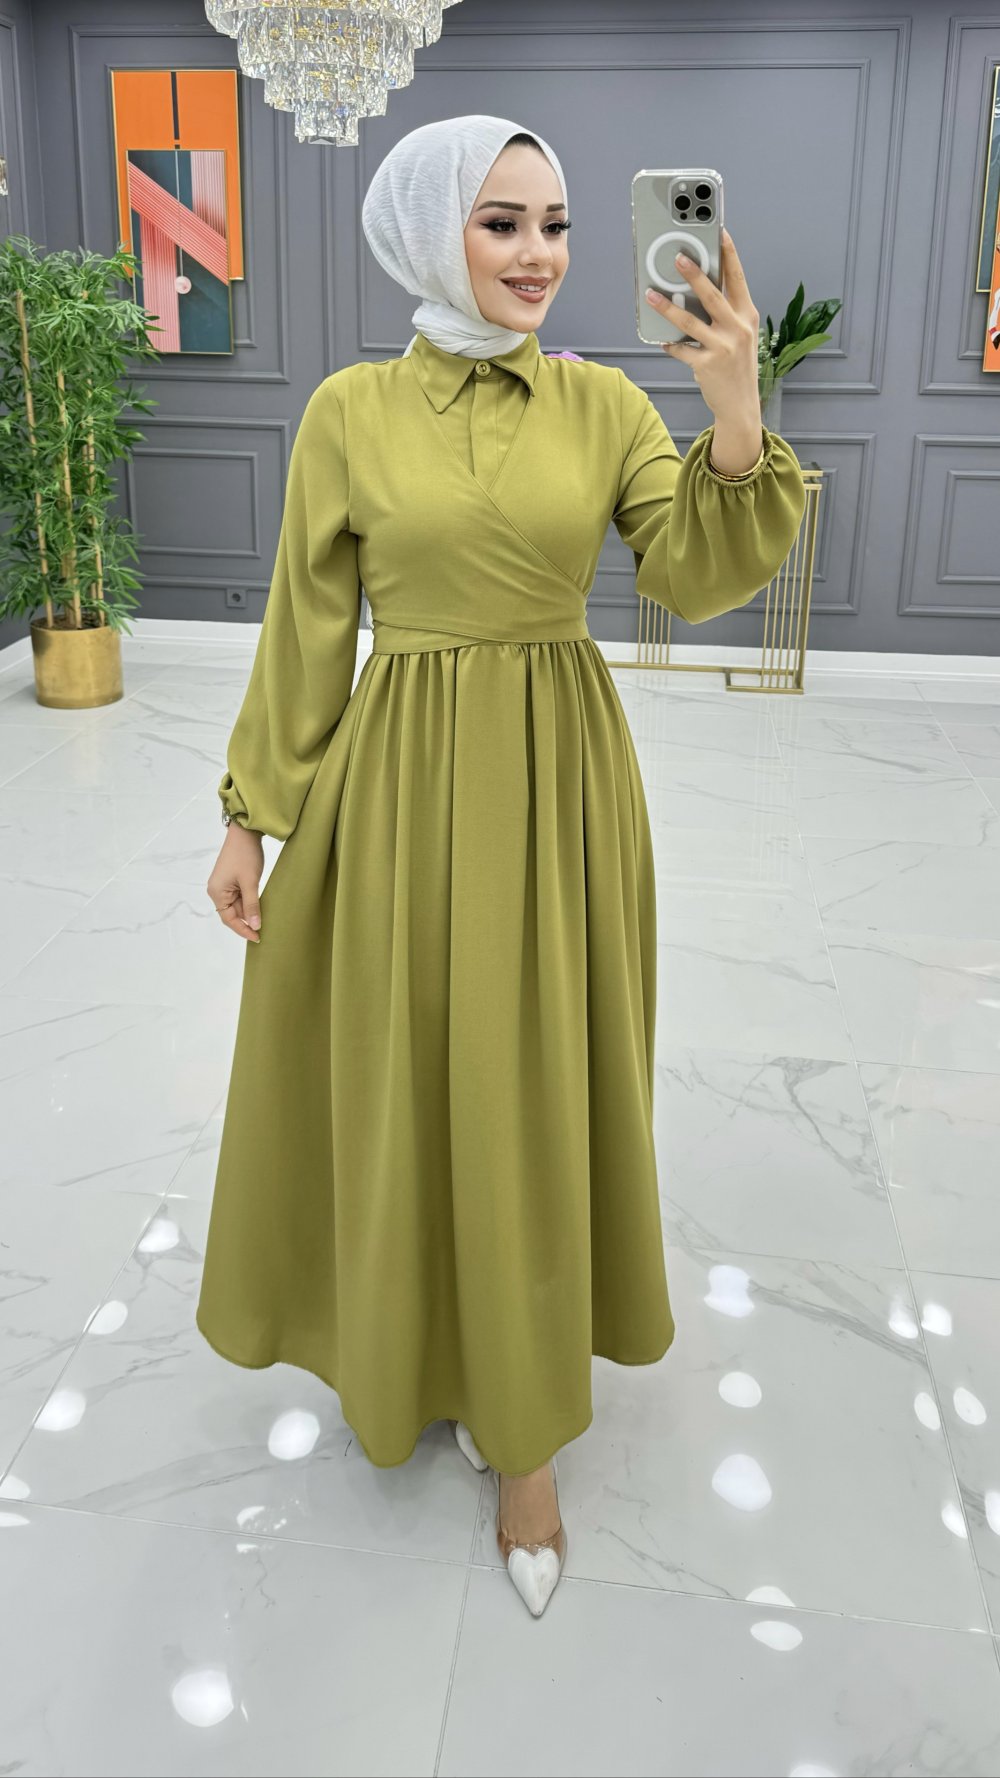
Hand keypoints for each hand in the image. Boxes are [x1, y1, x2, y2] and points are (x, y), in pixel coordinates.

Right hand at [207, 824, 263, 942]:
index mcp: (217, 892)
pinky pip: (239, 897)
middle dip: (247, 922)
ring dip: (249, 912)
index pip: (229, 919)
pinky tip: (261, 907)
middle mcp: (217, 890)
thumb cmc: (245, 855)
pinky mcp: (232, 880)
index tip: (257, 937)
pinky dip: (249, 903)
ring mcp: (224, 885)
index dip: (243, 930)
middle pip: (232, 914)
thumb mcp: (250, 882)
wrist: (245, 832)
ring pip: (237, 906)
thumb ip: (252, 906)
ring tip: (265, 920)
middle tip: (264, 931)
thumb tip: (255, 926)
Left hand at [645, 227, 759, 425]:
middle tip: (677, 258)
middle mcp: (738, 329)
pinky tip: (664, 341)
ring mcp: (723, 347)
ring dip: (667, 306)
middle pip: (712, 294)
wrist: (741, 405)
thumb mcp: (741, 336)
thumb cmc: (738, 367)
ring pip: (689, 320)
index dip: (729, 255)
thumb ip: (726, 314)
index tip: (720, 233)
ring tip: (652, 295)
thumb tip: (698, 292)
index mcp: (747, 316)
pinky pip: (681, 348)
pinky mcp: (707, 364)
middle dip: (693, 274)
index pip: (738, 279)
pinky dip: (671, 344)